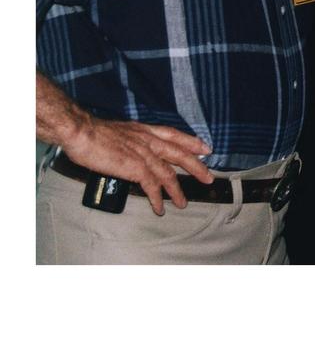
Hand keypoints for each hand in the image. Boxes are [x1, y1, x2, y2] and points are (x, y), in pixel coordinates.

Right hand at [63, 115, 213, 215]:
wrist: (82, 132)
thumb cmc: (94, 132)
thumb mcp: (121, 130)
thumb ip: (132, 139)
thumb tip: (133, 148)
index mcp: (145, 130)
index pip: (175, 135)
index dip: (191, 142)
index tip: (205, 148)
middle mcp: (149, 140)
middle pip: (180, 154)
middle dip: (196, 167)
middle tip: (208, 178)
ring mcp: (144, 154)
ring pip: (168, 174)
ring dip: (177, 190)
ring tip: (183, 203)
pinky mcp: (135, 167)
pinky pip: (152, 185)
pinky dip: (157, 198)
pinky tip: (160, 208)